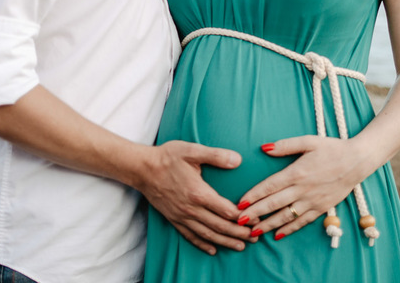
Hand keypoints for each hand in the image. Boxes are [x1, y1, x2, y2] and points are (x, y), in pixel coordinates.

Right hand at [135, 140, 251, 254]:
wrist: (142, 169)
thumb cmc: (167, 157)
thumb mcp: (192, 150)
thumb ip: (216, 155)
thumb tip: (238, 159)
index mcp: (199, 193)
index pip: (227, 210)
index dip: (244, 217)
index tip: (256, 219)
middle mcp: (191, 209)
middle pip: (220, 226)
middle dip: (239, 233)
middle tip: (255, 237)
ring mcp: (182, 216)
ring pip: (208, 234)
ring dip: (225, 242)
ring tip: (241, 246)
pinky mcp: (174, 219)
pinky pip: (190, 236)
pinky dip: (203, 244)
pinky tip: (213, 249)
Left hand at [237, 136, 371, 240]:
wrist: (357, 161)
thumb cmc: (332, 148)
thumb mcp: (308, 141)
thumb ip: (285, 145)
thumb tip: (264, 148)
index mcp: (297, 172)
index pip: (270, 186)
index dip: (254, 196)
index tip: (240, 203)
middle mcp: (303, 189)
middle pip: (274, 204)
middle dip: (255, 214)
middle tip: (239, 221)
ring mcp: (312, 201)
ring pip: (286, 216)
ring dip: (268, 225)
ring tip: (253, 232)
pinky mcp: (321, 208)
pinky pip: (302, 222)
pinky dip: (289, 229)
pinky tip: (277, 235)